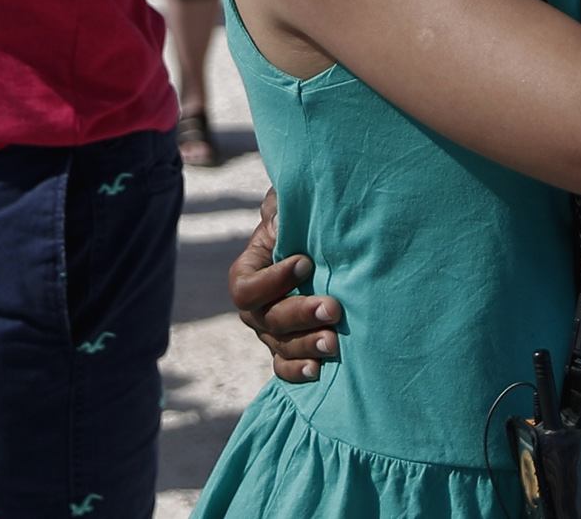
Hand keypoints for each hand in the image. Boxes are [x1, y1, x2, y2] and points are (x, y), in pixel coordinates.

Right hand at [229, 185, 341, 380]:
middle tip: (333, 308)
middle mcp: (254, 307)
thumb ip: (280, 209)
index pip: (246, 287)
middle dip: (300, 314)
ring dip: (306, 345)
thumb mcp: (286, 208)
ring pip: (279, 346)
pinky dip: (299, 372)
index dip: (273, 280)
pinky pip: (284, 368)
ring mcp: (270, 332)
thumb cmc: (301, 223)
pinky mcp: (288, 349)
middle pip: (266, 320)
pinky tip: (319, 369)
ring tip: (334, 342)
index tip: (307, 262)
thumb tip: (280, 216)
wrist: (322, 249)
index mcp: (247, 272)